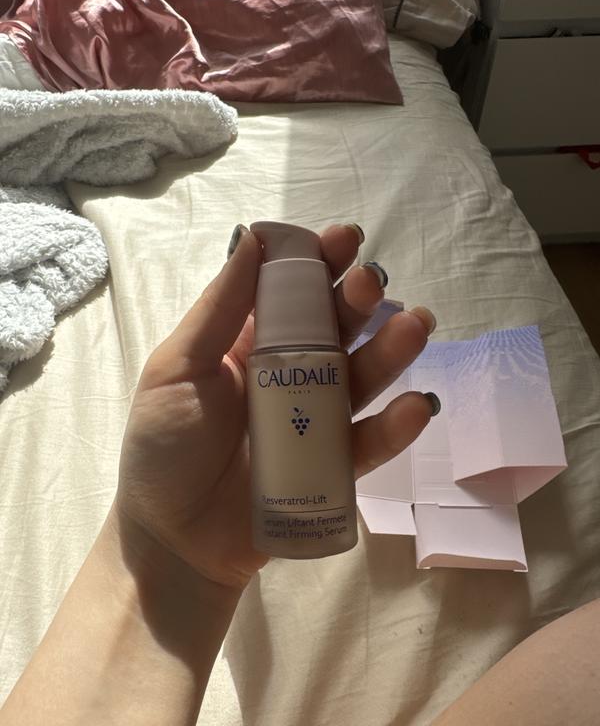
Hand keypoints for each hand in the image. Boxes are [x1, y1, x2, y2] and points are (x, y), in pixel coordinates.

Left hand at [114, 224, 436, 590]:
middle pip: (335, 330)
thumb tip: (252, 237)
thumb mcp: (177, 370)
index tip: (345, 239)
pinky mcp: (333, 467)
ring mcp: (315, 421)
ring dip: (391, 351)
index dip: (319, 263)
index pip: (292, 293)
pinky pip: (369, 443)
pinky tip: (418, 404)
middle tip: (375, 282)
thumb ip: (218, 309)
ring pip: (362, 378)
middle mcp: (289, 375)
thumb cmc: (164, 449)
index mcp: (249, 345)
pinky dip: (397, 425)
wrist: (172, 541)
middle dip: (359, 302)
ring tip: (416, 326)